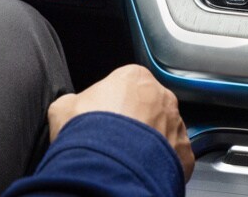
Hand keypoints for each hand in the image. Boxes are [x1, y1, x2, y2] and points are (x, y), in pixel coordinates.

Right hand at [48, 64, 194, 180]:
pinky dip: (161, 163)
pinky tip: (143, 169)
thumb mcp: (63, 108)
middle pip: (150, 106)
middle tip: (115, 140)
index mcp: (135, 77)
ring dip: (150, 142)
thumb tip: (71, 107)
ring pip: (165, 131)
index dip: (113, 104)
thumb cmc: (87, 133)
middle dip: (136, 122)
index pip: (127, 85)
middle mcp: (162, 97)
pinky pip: (174, 156)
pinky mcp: (184, 152)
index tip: (103, 119)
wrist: (106, 166)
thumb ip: (73, 101)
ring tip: (128, 157)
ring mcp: (177, 124)